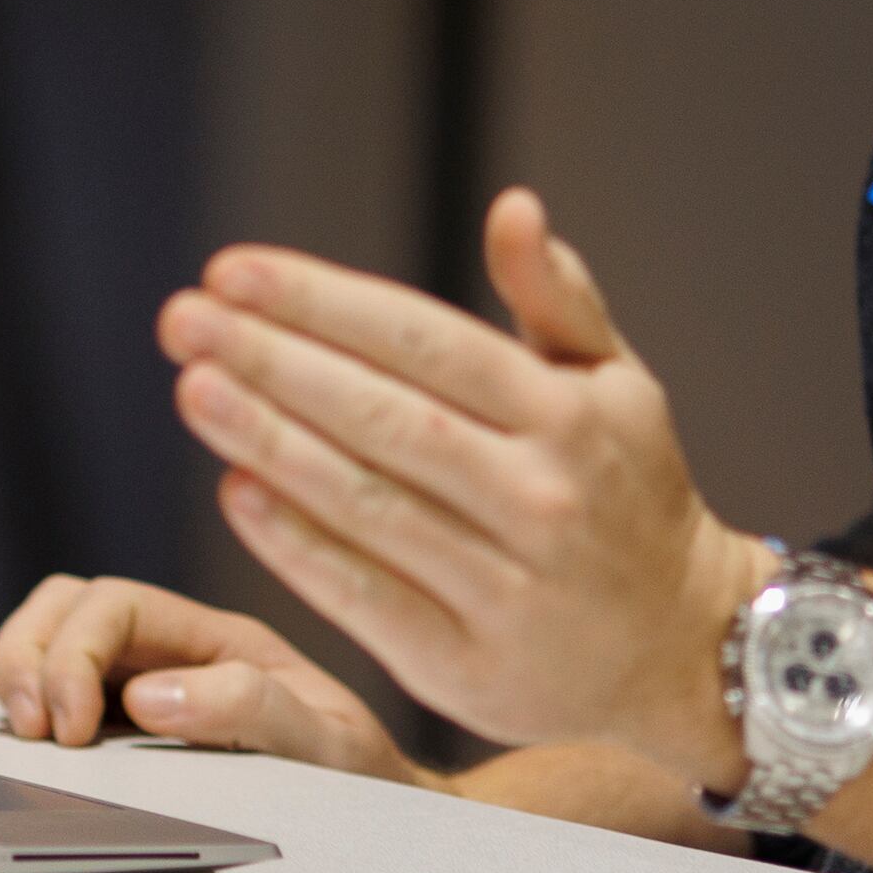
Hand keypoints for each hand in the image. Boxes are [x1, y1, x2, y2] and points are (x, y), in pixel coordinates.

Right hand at [0, 574, 428, 784]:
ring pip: (47, 639)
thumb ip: (252, 711)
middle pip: (66, 606)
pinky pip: (54, 699)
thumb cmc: (361, 783)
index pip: (116, 605)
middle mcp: (173, 654)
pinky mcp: (122, 737)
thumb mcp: (328, 746)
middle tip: (37, 733)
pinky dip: (29, 712)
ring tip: (28, 740)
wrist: (383, 827)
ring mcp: (141, 690)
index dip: (75, 653)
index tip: (72, 729)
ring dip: (19, 677)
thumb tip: (148, 698)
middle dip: (30, 657)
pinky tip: (38, 759)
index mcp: (220, 640)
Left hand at [157, 188, 761, 781]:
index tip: (235, 271)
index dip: (324, 304)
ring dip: (267, 443)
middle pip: (382, 418)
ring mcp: (504, 587)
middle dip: (272, 362)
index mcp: (569, 417)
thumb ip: (557, 298)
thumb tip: (513, 206)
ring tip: (193, 388)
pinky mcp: (466, 666)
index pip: (425, 343)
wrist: (690, 651)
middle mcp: (539, 498)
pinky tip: (235, 491)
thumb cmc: (632, 495)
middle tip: (182, 318)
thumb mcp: (619, 387)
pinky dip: (295, 545)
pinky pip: (364, 597)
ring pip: (364, 504)